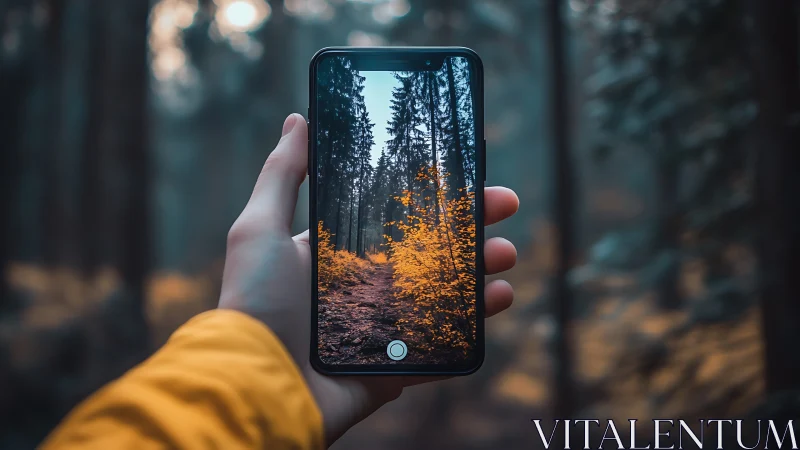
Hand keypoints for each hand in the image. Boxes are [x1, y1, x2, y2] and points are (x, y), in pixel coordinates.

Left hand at [219, 114, 518, 444]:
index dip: (431, 197)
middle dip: (470, 228)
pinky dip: (473, 322)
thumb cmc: (255, 303)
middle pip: (430, 252)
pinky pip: (444, 342)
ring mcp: (386, 328)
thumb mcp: (260, 229)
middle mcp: (366, 287)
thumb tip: (298, 121)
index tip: (463, 175)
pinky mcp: (398, 365)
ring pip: (446, 293)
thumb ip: (281, 175)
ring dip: (481, 271)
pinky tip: (497, 299)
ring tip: (505, 255)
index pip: (395, 218)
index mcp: (339, 255)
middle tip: (504, 206)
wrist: (260, 385)